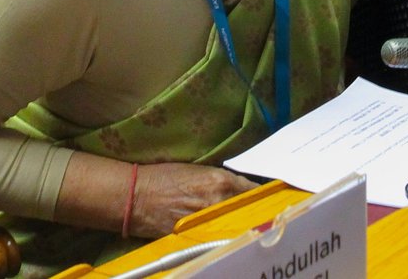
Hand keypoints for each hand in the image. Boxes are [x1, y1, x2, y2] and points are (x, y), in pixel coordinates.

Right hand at [126, 163, 256, 239]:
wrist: (136, 197)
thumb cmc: (164, 177)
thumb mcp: (198, 170)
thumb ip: (222, 180)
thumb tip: (241, 188)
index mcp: (220, 181)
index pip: (254, 191)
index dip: (264, 195)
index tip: (271, 197)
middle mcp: (218, 202)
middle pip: (250, 211)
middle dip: (256, 211)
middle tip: (263, 213)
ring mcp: (209, 223)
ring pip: (237, 225)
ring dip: (243, 224)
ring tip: (247, 224)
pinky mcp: (198, 238)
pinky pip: (219, 236)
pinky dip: (224, 234)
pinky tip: (226, 233)